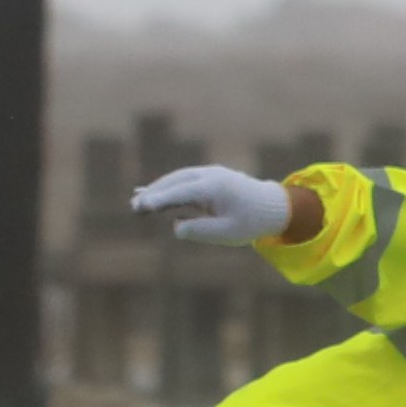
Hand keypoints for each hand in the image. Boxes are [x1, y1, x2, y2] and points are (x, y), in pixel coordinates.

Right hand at [129, 162, 294, 249]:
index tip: (144, 204)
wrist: (271, 206)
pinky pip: (182, 181)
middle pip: (176, 181)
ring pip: (177, 179)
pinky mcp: (207, 179)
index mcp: (217, 187)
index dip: (162, 198)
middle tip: (134, 206)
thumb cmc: (250, 222)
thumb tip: (176, 226)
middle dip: (154, 193)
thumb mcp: (227, 233)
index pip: (183, 191)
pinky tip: (147, 193)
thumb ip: (201, 230)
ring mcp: (208, 174)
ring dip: (157, 190)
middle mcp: (211, 175)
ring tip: (136, 203)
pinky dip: (166, 188)